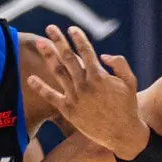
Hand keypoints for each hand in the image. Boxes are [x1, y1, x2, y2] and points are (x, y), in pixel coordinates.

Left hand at [26, 25, 147, 159]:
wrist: (122, 133)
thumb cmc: (127, 106)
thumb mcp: (130, 82)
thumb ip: (120, 64)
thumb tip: (103, 55)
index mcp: (99, 76)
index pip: (86, 51)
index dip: (78, 38)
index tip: (72, 29)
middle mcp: (85, 85)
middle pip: (68, 57)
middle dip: (59, 41)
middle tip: (50, 28)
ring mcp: (75, 97)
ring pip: (58, 72)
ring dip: (48, 56)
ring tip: (40, 42)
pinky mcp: (68, 110)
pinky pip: (51, 97)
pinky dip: (40, 87)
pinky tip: (30, 78)